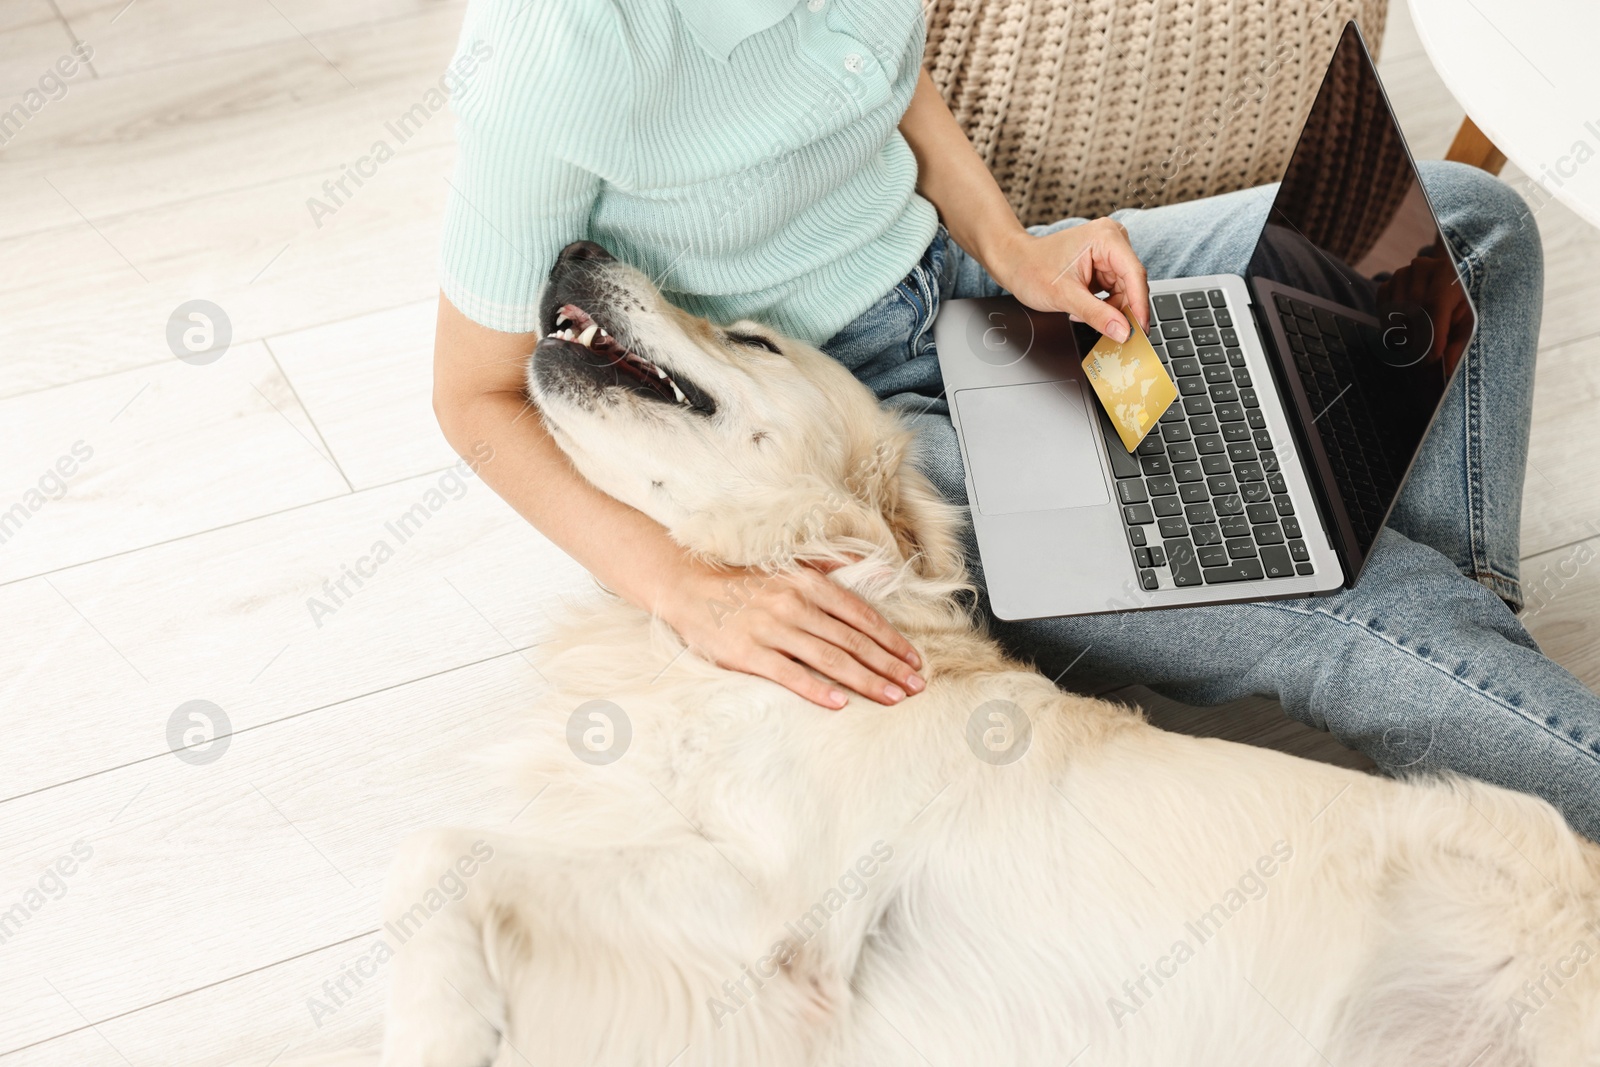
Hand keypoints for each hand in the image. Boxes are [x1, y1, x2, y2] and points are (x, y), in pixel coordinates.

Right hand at [659, 559, 924, 708]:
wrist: (689, 589)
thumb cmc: (743, 582)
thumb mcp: (789, 565)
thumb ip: (830, 566)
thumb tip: (868, 564)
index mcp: (809, 583)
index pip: (862, 616)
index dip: (892, 640)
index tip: (914, 660)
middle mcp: (795, 604)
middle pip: (853, 641)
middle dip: (890, 665)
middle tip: (916, 686)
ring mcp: (773, 629)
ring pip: (831, 659)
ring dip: (867, 680)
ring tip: (893, 697)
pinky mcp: (749, 653)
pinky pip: (791, 675)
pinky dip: (818, 689)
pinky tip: (842, 703)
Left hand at [986, 219, 1150, 341]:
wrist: (1015, 263)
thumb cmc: (1032, 269)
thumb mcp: (1065, 297)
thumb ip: (1097, 315)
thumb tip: (1123, 331)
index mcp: (1106, 238)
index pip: (1134, 274)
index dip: (1139, 305)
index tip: (1140, 329)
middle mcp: (1112, 240)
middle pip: (1131, 284)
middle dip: (1123, 310)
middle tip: (1115, 333)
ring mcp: (1109, 253)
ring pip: (1125, 290)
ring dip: (1110, 309)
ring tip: (1082, 312)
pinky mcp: (1105, 265)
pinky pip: (1116, 291)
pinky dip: (1105, 305)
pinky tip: (1084, 308)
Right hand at [1376, 251, 1471, 375]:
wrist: (1451, 278)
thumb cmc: (1461, 302)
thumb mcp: (1468, 321)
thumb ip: (1459, 342)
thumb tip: (1448, 368)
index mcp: (1449, 272)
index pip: (1434, 304)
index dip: (1433, 333)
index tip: (1433, 356)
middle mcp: (1423, 268)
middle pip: (1412, 311)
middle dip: (1417, 340)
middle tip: (1424, 359)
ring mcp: (1403, 274)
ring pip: (1395, 312)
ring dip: (1403, 334)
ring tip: (1415, 347)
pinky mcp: (1389, 282)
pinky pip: (1383, 307)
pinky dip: (1388, 323)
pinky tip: (1401, 331)